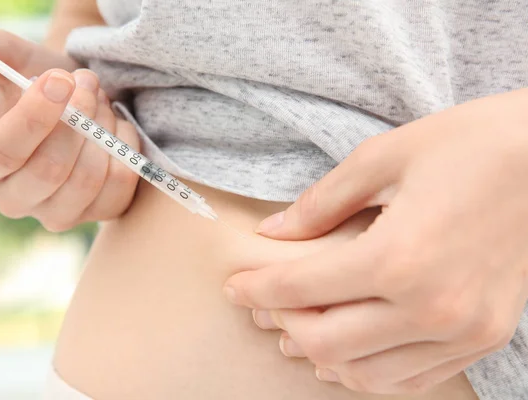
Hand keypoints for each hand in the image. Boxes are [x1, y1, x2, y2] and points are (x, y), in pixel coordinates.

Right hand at [0, 23, 139, 230]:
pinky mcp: (96, 213)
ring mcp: (58, 213)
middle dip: (77, 120)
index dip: (36, 116)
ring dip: (102, 132)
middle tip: (89, 82)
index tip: (61, 80)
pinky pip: (118, 186)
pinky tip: (116, 127)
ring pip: (87, 180)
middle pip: (50, 171)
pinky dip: (125, 148)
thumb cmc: (47, 88)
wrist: (84, 108)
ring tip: (101, 102)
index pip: (5, 152)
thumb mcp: (18, 63)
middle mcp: (16, 198)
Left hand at [224, 88, 527, 393]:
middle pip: (327, 343)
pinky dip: (369, 372)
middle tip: (262, 306)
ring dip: (321, 357)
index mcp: (400, 256)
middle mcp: (432, 306)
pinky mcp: (483, 337)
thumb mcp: (384, 156)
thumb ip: (321, 202)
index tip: (234, 287)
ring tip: (296, 332)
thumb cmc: (470, 144)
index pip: (301, 288)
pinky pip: (411, 379)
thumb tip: (273, 233)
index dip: (257, 290)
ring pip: (367, 375)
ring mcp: (463, 330)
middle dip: (282, 326)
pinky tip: (349, 353)